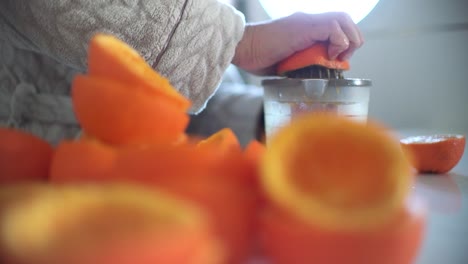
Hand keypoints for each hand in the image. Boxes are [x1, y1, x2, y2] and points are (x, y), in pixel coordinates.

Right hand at [232, 12, 363, 74]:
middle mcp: (309, 20)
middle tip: (343, 58)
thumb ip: (301, 64)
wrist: (242, 48)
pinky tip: (329, 55)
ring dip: (348, 39)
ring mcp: (307, 22)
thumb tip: (311, 79)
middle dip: (352, 39)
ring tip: (338, 56)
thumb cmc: (258, 57)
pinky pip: (333, 26)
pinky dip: (338, 41)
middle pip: (345, 19)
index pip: (337, 26)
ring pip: (343, 19)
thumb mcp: (287, 63)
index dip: (345, 42)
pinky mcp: (304, 26)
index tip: (339, 60)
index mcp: (306, 28)